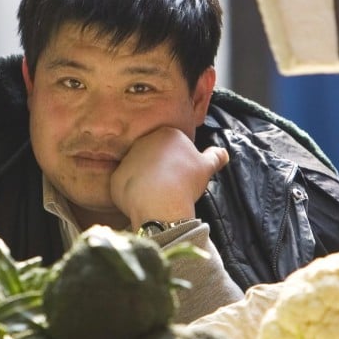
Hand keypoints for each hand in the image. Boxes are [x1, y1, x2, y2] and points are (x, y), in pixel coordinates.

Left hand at [109, 127, 228, 227]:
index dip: (178, 161)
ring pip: (139, 170)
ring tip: (157, 195)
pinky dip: (133, 193)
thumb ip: (215, 156)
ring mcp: (127, 159)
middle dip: (160, 168)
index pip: (172, 144)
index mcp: (167, 134)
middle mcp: (144, 141)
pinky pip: (125, 185)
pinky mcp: (116, 177)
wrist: (162, 203)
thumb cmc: (186, 182)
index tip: (182, 174)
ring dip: (146, 180)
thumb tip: (223, 153)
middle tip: (170, 185)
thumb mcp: (207, 167)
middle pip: (153, 154)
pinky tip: (144, 202)